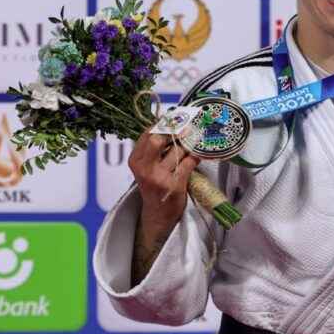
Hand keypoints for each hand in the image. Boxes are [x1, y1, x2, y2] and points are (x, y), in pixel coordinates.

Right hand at [128, 131, 199, 285]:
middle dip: (175, 131)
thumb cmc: (154, 186)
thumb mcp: (146, 167)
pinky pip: (189, 162)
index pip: (148, 134)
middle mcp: (144, 168)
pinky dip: (196, 156)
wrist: (157, 215)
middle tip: (188, 128)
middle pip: (158, 139)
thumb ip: (153, 149)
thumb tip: (171, 122)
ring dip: (189, 145)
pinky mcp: (174, 185)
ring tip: (195, 144)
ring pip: (178, 150)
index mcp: (135, 161)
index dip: (164, 124)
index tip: (176, 118)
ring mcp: (159, 177)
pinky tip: (198, 155)